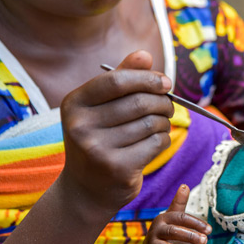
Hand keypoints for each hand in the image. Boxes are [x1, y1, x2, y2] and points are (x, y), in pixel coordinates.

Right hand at [59, 50, 173, 216]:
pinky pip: (156, 142)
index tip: (166, 83)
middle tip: (168, 107)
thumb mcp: (102, 106)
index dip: (147, 78)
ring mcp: (96, 149)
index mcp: (75, 103)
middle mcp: (80, 125)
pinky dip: (164, 138)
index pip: (117, 80)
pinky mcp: (116, 168)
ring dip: (165, 122)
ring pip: (151, 122)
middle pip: (140, 102)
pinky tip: (157, 141)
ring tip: (161, 124)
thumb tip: (145, 54)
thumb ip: (122, 77)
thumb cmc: (100, 137)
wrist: (87, 188)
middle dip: (163, 102)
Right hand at [142, 184, 211, 243]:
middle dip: (189, 236)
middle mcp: (156, 230)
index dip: (195, 223)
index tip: (209, 230)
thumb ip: (179, 203)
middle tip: (204, 241)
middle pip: (173, 231)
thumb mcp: (173, 216)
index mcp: (164, 218)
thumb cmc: (167, 230)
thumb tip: (184, 185)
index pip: (180, 218)